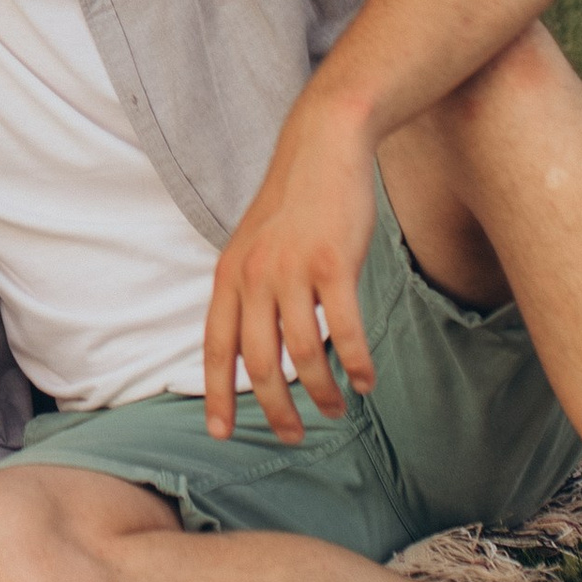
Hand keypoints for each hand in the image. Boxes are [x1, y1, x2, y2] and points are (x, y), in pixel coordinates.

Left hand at [201, 94, 379, 443]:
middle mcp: (254, 276)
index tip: (219, 434)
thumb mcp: (256, 246)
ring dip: (322, 392)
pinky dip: (356, 363)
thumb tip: (261, 346)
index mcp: (229, 275)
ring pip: (302, 354)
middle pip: (258, 363)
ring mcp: (293, 271)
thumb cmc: (296, 203)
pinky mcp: (334, 264)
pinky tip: (365, 381)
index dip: (216, 394)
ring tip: (337, 408)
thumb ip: (252, 292)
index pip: (216, 348)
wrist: (323, 146)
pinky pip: (345, 330)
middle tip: (293, 435)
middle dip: (275, 408)